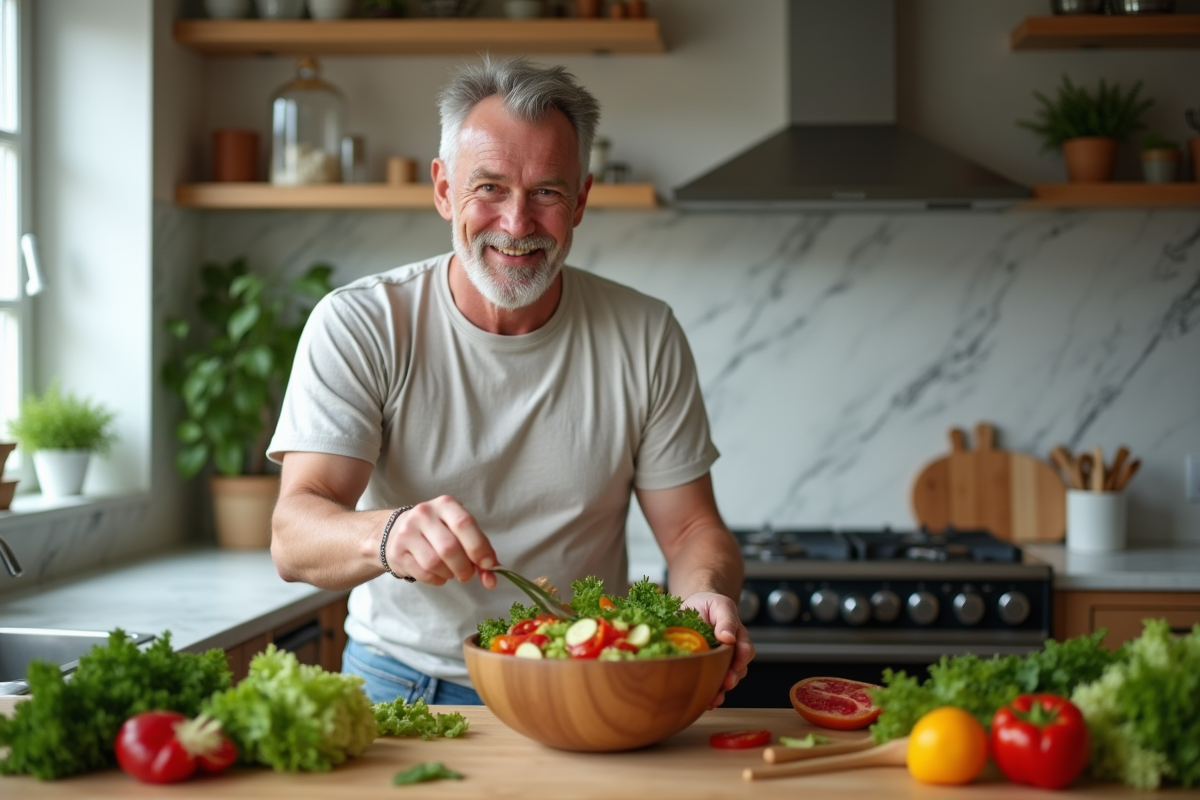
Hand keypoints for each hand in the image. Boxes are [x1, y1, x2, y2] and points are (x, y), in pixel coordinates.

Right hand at [382, 495, 498, 587]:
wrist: (396, 532)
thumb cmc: (437, 531)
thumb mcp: (458, 531)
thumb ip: (477, 550)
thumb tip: (491, 578)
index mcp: (445, 504)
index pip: (464, 523)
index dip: (479, 547)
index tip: (488, 565)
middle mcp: (424, 514)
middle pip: (449, 547)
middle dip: (464, 567)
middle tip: (468, 574)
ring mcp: (407, 532)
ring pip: (434, 563)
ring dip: (450, 574)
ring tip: (452, 572)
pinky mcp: (397, 552)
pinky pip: (423, 573)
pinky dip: (437, 579)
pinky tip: (439, 574)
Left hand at [681, 591, 754, 708]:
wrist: (692, 608)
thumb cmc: (709, 604)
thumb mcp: (719, 604)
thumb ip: (726, 619)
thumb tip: (729, 637)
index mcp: (738, 636)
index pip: (746, 650)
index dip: (743, 658)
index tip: (737, 663)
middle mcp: (732, 653)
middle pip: (739, 669)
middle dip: (733, 678)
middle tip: (726, 683)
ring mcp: (720, 663)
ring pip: (726, 680)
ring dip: (722, 691)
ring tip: (714, 699)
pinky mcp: (706, 669)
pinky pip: (712, 685)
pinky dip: (710, 695)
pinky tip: (704, 702)